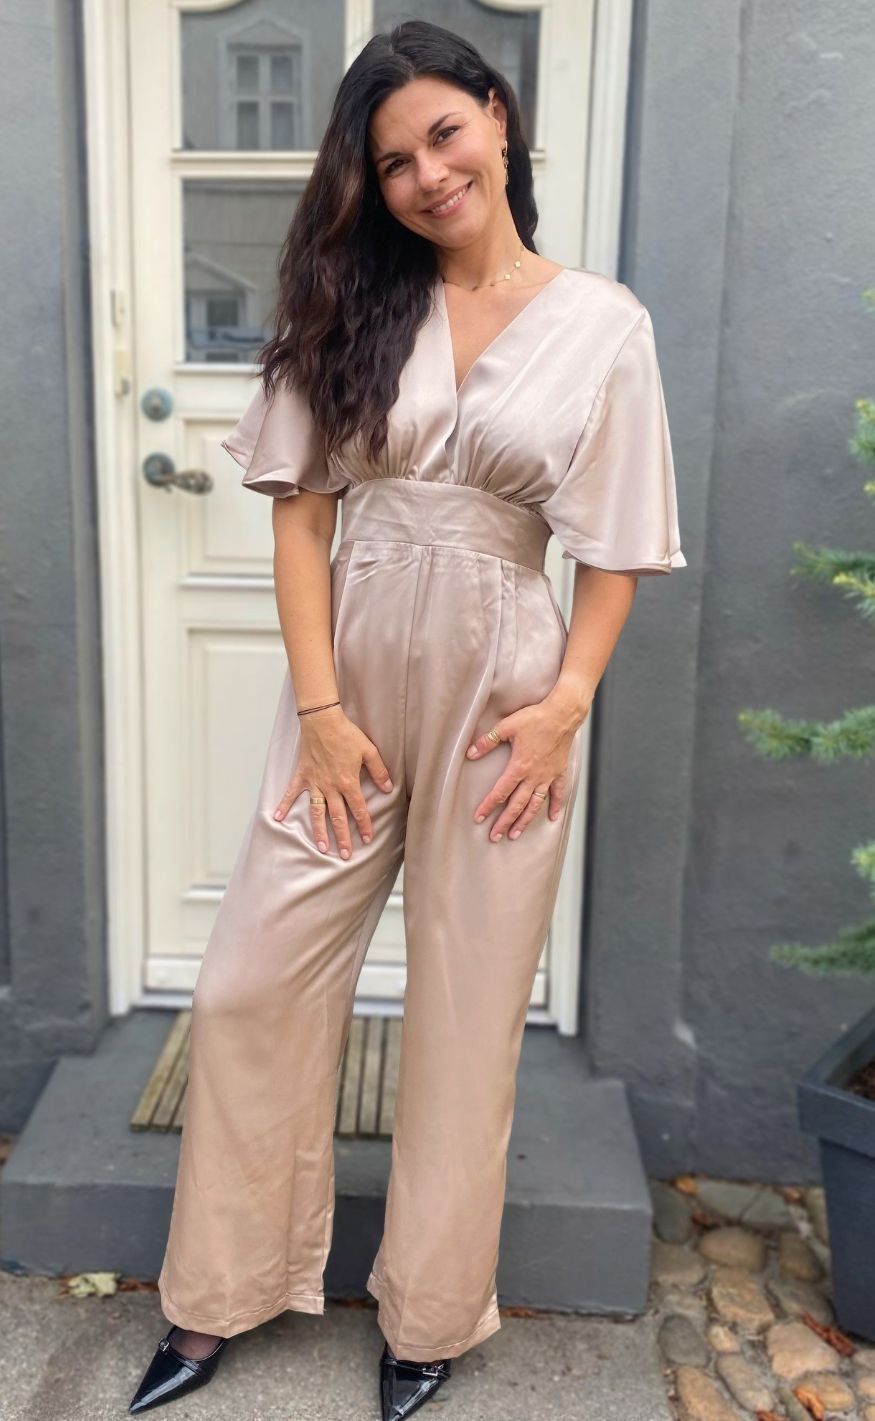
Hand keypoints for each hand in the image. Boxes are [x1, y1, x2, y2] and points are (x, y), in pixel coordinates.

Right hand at [273, 706, 392, 859]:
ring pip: (317, 812)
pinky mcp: (302, 775)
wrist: (322, 720)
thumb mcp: (369, 751)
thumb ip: (379, 771)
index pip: (359, 809)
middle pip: (338, 817)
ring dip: (319, 831)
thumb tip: (388, 788)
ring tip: (322, 847)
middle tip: (345, 855)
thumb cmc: (346, 734)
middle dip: (343, 838)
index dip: (365, 825)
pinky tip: (278, 818)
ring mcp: (315, 783)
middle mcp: (331, 787)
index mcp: (348, 782)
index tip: (367, 839)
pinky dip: (285, 805)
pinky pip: (292, 793)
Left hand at [465, 694, 588, 841]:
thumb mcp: (506, 726)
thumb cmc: (535, 718)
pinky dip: (555, 806)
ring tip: (516, 834)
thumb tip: (470, 753)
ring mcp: (548, 776)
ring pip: (535, 804)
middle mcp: (534, 776)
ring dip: (525, 821)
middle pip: (517, 805)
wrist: (563, 713)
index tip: (479, 818)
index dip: (488, 806)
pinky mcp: (559, 772)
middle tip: (495, 837)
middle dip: (504, 822)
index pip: (500, 792)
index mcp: (519, 766)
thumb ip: (487, 741)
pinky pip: (558, 793)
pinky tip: (551, 818)